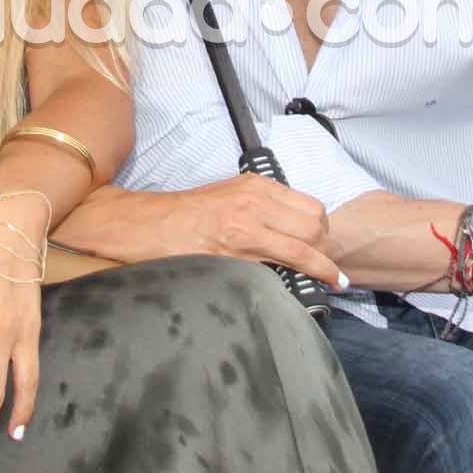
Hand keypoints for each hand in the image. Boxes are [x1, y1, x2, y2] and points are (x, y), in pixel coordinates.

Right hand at [60, 176, 344, 286]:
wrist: (145, 225)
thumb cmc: (183, 216)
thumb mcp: (227, 198)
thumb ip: (258, 210)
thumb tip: (289, 233)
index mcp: (255, 187)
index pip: (310, 207)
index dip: (323, 232)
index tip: (328, 248)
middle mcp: (255, 200)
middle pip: (315, 224)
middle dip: (327, 249)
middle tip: (326, 267)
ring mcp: (246, 224)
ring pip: (305, 244)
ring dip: (322, 264)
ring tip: (327, 279)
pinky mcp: (235, 248)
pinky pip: (283, 263)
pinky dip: (305, 274)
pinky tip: (315, 285)